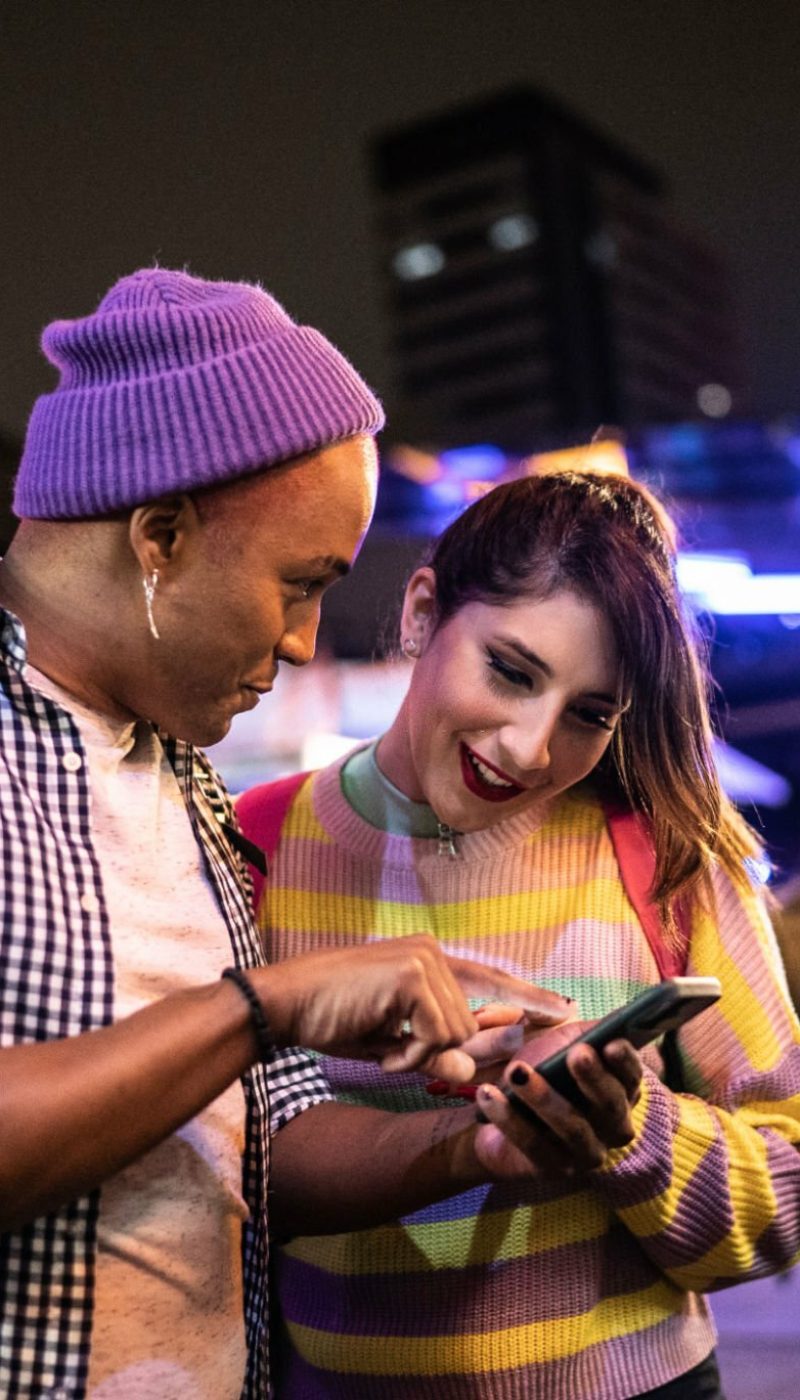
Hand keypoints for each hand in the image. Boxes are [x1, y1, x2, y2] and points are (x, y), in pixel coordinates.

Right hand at [255, 936, 573, 1078]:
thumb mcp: (394, 1040)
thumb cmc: (335, 1020)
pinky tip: (380, 1045)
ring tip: (380, 1045)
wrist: (287, 1004)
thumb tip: (472, 1068)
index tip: (565, 1009)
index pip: (491, 978)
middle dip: (439, 1051)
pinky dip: (409, 1052)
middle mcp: (432, 952)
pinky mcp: (412, 974)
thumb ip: (436, 1046)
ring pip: (456, 1031)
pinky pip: (436, 1033)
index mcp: (430, 960)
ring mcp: (424, 959)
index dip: (528, 995)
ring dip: (418, 1053)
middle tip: (392, 1056)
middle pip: (471, 1022)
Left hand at [472, 1023, 641, 1176]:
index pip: (633, 1078)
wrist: (501, 1108)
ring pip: (571, 1128)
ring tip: (517, 1072)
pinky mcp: (552, 1169)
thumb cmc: (541, 1066)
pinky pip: (533, 1146)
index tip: (612, 1043)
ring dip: (543, 1098)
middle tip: (576, 1054)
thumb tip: (606, 1021)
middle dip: (593, 1078)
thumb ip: (583, 1030)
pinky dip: (509, 1120)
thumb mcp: (562, 1041)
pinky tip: (489, 1094)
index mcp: (620, 1092)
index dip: (627, 1062)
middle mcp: (611, 1127)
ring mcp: (584, 1153)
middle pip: (610, 1106)